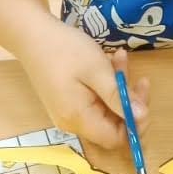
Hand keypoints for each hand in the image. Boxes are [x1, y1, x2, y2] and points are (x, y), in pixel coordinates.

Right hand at [17, 20, 148, 150]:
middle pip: (112, 124)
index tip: (142, 99)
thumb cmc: (65, 50)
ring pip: (106, 109)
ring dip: (119, 87)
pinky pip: (94, 100)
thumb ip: (119, 97)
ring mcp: (68, 112)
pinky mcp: (67, 101)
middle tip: (140, 78)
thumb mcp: (97, 71)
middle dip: (129, 102)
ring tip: (122, 59)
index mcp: (79, 119)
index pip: (116, 139)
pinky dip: (105, 84)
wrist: (30, 34)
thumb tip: (142, 118)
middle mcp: (72, 123)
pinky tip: (110, 61)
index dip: (135, 125)